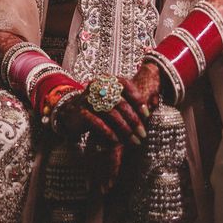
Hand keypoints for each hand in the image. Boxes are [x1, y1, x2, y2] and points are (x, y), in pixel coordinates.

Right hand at [52, 63, 159, 193]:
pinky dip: (109, 133)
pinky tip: (117, 142)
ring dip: (125, 129)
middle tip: (143, 133)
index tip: (147, 114)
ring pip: (111, 114)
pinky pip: (98, 123)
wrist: (69, 112)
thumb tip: (153, 104)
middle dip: (134, 120)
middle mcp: (97, 86)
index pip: (125, 84)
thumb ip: (127, 101)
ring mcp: (88, 99)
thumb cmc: (97, 107)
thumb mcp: (111, 99)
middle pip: (120, 102)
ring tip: (134, 141)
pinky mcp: (81, 112)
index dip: (137, 99)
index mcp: (107, 80)